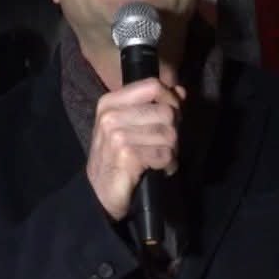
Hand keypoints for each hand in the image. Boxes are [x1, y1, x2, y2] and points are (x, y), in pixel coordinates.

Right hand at [86, 78, 183, 219]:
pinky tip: (158, 169)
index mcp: (110, 103)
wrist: (98, 192)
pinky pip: (164, 154)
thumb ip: (154, 106)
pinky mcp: (127, 155)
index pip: (152, 86)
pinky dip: (168, 164)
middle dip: (173, 131)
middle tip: (165, 144)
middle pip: (166, 111)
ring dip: (171, 150)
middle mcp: (111, 115)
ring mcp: (117, 135)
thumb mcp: (129, 126)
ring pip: (169, 134)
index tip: (173, 115)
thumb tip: (180, 91)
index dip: (170, 99)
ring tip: (160, 158)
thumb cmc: (115, 158)